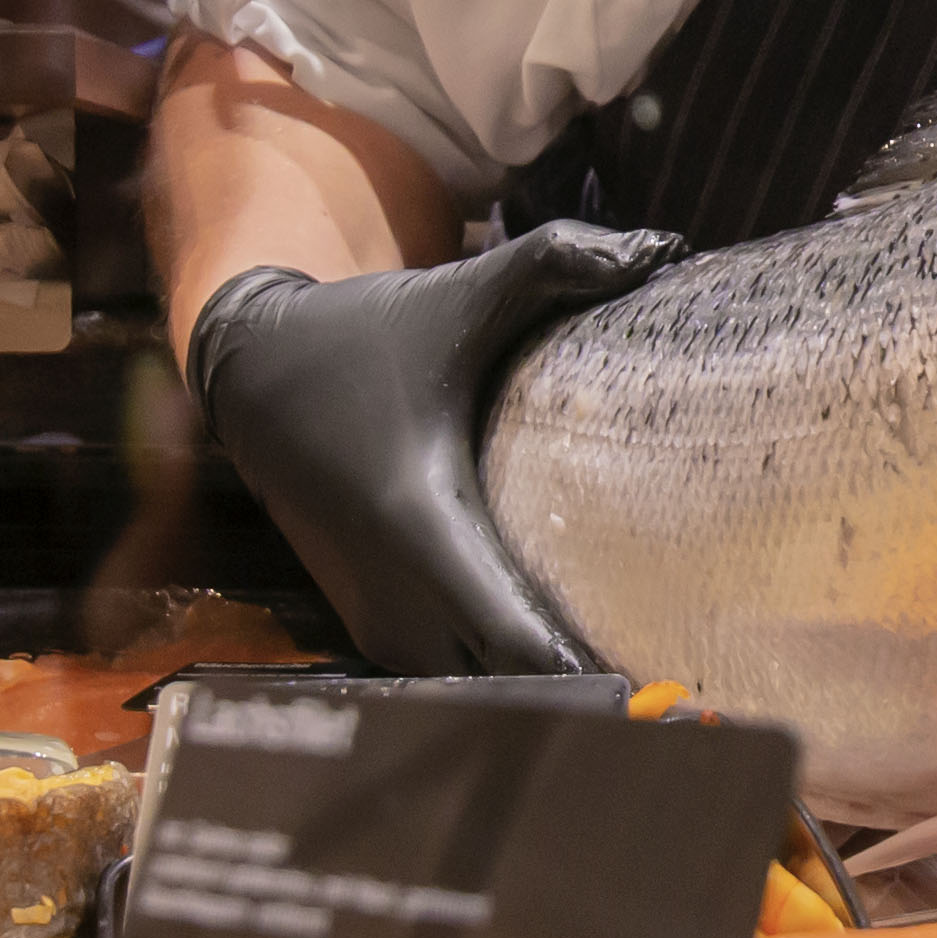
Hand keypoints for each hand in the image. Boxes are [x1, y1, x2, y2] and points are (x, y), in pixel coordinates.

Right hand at [186, 220, 683, 676]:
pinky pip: (452, 675)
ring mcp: (380, 621)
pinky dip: (506, 678)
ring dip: (545, 685)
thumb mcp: (457, 296)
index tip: (660, 684)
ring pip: (478, 688)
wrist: (257, 375)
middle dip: (587, 684)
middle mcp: (395, 594)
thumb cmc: (364, 338)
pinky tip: (570, 656)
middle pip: (507, 683)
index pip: (513, 639)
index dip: (587, 670)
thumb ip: (556, 265)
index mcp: (420, 526)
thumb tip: (660, 249)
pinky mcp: (377, 626)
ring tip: (639, 671)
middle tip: (679, 675)